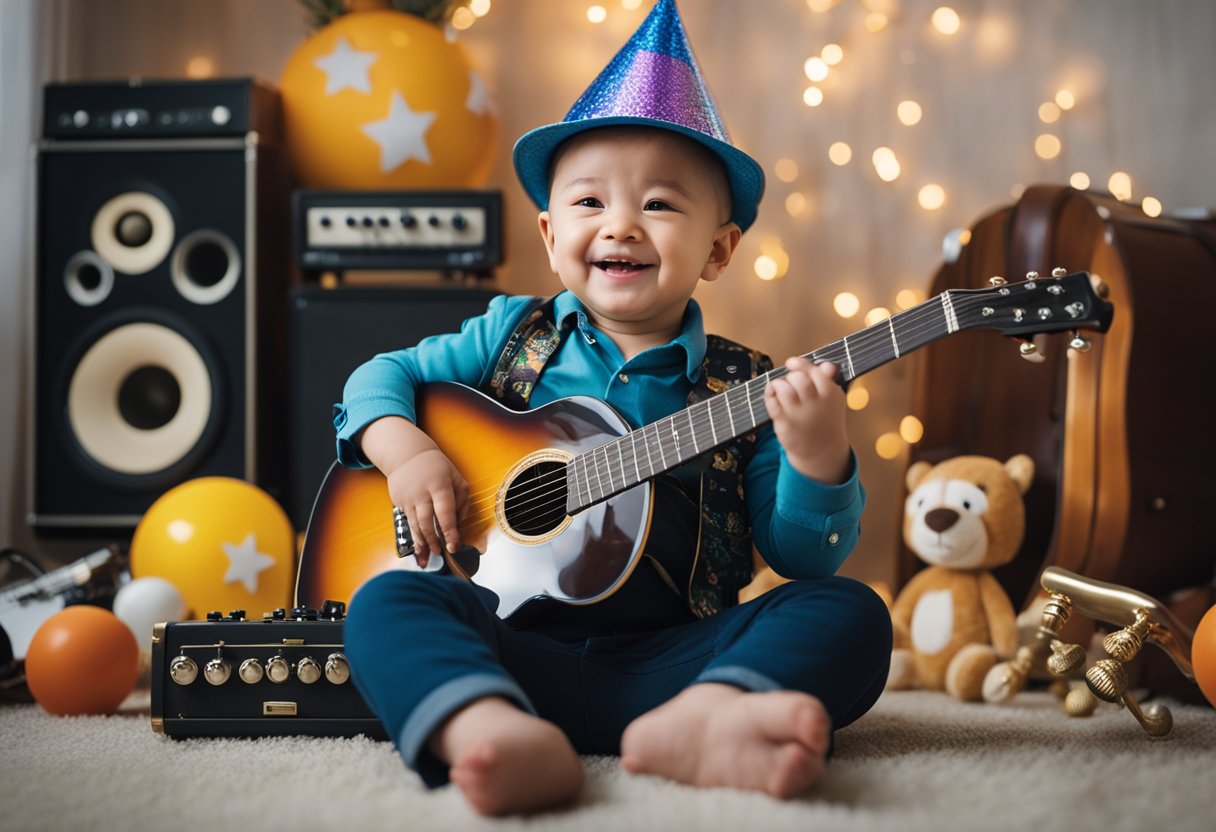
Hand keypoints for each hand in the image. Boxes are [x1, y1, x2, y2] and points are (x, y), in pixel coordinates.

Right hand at [359, 416, 468, 568]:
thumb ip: (462, 501)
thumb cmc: (438, 468)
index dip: (450, 532)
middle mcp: (422, 494)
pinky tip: (418, 550)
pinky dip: (414, 538)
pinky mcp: (399, 502)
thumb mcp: (456, 478)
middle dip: (434, 540)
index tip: (454, 546)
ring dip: (422, 543)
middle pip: (427, 522)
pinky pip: (407, 523)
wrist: (407, 455)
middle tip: (441, 553)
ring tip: (428, 558)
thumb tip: (459, 524)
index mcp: (439, 486)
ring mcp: (408, 498)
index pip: (445, 513)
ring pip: (414, 525)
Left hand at [763, 356, 849, 483]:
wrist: (822, 450)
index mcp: (830, 394)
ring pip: (784, 389)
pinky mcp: (786, 424)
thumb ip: (828, 381)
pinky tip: (772, 396)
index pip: (815, 372)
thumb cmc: (824, 419)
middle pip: (799, 379)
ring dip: (778, 385)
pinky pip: (772, 403)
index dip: (800, 364)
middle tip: (789, 383)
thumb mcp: (832, 400)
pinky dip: (769, 395)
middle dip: (790, 376)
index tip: (791, 363)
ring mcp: (800, 415)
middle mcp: (816, 404)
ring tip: (779, 389)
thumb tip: (827, 365)